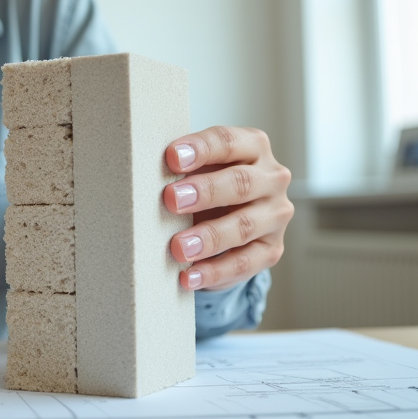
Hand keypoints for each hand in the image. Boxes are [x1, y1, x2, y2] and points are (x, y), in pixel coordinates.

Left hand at [162, 126, 292, 291]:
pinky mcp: (271, 249)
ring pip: (244, 225)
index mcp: (252, 147)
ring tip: (178, 247)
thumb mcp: (197, 168)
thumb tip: (143, 175)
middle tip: (171, 199)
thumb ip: (181, 167)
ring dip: (209, 237)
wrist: (225, 222)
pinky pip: (245, 263)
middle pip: (240, 182)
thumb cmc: (204, 183)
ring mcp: (275, 215)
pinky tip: (189, 276)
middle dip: (205, 191)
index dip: (200, 149)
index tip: (171, 157)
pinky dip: (215, 271)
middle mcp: (271, 178)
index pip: (228, 142)